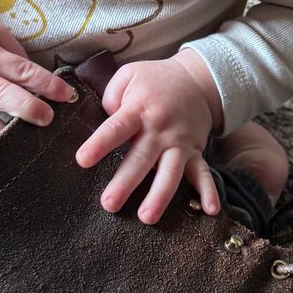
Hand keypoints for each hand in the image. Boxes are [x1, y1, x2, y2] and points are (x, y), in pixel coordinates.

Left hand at [76, 53, 222, 224]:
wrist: (198, 79)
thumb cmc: (155, 80)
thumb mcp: (129, 75)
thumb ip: (111, 97)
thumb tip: (104, 123)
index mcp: (139, 109)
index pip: (116, 128)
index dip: (99, 144)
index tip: (82, 160)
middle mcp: (160, 129)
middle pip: (141, 158)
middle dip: (125, 182)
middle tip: (109, 204)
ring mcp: (180, 143)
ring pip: (170, 172)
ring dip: (160, 195)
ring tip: (146, 217)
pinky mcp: (195, 152)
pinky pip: (203, 173)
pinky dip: (209, 191)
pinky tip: (209, 210)